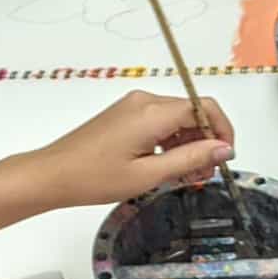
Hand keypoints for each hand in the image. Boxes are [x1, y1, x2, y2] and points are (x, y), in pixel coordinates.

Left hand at [20, 91, 233, 208]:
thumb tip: (224, 148)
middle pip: (192, 113)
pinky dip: (170, 142)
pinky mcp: (124, 115)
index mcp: (152, 111)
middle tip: (203, 176)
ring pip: (177, 119)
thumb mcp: (149, 174)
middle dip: (205, 142)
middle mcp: (144, 101)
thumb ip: (191, 159)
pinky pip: (159, 123)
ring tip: (185, 177)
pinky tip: (167, 167)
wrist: (52, 174)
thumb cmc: (93, 177)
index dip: (222, 131)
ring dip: (188, 144)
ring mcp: (132, 107)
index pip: (204, 108)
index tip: (224, 158)